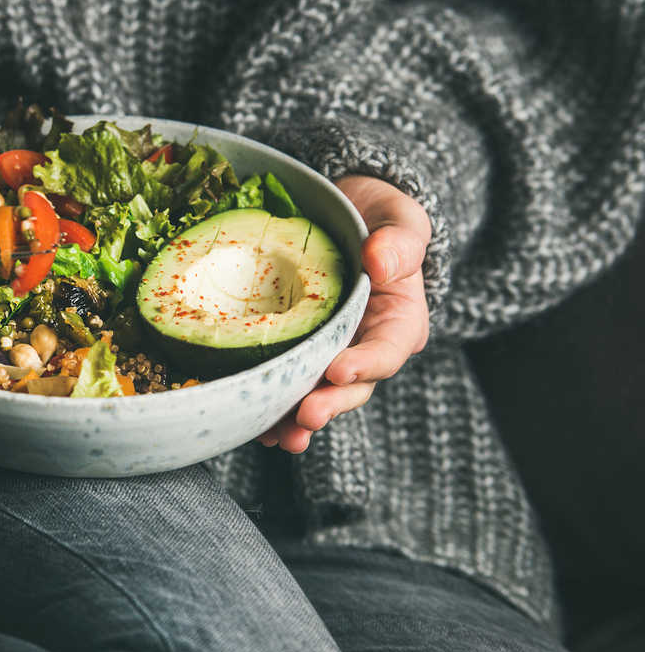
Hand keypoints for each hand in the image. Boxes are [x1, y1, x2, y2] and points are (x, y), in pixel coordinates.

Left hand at [257, 175, 430, 452]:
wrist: (344, 215)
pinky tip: (252, 420)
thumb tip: (380, 262)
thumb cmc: (378, 218)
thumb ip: (398, 242)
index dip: (365, 365)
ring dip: (297, 420)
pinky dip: (271, 403)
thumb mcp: (399, 220)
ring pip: (318, 394)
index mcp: (398, 321)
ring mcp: (331, 354)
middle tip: (306, 416)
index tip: (338, 372)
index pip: (387, 350)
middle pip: (352, 386)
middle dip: (329, 404)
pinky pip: (287, 382)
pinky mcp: (299, 353)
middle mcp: (365, 346)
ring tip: (278, 436)